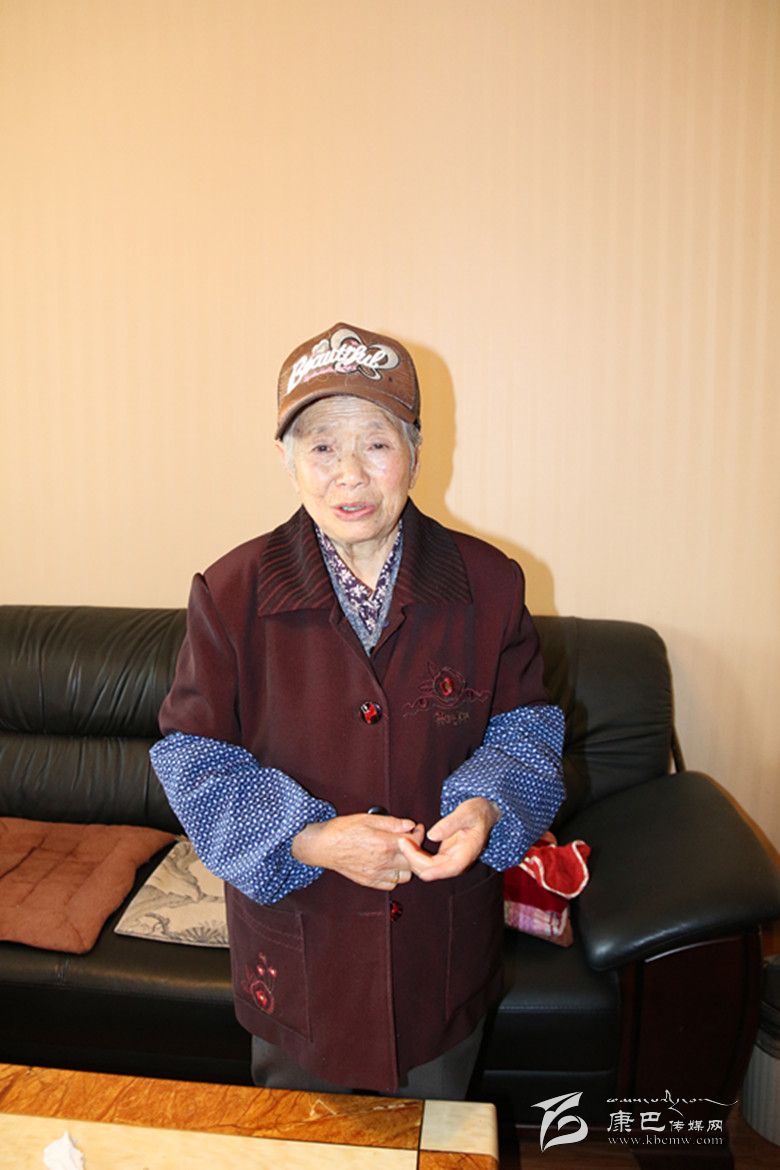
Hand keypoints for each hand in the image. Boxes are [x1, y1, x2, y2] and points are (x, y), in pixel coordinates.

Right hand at [292, 813, 424, 890]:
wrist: (323, 846)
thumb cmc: (342, 830)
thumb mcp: (367, 819)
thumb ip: (391, 823)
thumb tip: (409, 824)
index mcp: (383, 843)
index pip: (414, 842)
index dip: (419, 833)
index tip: (416, 829)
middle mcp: (382, 861)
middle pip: (414, 861)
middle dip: (416, 850)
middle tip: (411, 841)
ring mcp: (377, 874)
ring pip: (406, 876)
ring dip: (407, 865)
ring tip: (400, 854)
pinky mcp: (370, 882)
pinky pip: (392, 885)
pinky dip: (395, 876)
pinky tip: (389, 865)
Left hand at [397, 797, 499, 881]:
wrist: (484, 813)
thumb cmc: (477, 812)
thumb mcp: (465, 813)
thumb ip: (450, 824)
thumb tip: (432, 835)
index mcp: (465, 856)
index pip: (442, 869)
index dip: (421, 862)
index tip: (407, 847)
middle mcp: (457, 863)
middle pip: (430, 871)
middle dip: (413, 859)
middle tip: (401, 840)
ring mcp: (450, 861)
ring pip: (426, 869)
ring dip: (412, 858)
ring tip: (403, 840)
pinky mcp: (444, 857)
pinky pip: (426, 862)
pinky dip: (416, 855)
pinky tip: (410, 842)